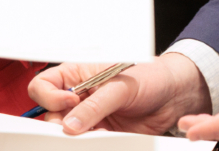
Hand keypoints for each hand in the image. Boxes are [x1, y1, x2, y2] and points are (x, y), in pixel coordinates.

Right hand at [29, 53, 211, 135]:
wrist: (174, 96)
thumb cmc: (150, 77)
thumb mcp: (120, 86)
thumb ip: (95, 105)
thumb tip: (71, 124)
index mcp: (77, 74)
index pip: (44, 85)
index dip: (50, 96)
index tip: (70, 102)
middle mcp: (79, 96)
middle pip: (51, 113)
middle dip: (59, 122)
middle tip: (75, 127)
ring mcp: (89, 116)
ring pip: (67, 132)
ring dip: (77, 136)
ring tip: (97, 131)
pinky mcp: (101, 133)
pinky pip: (87, 143)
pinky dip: (91, 144)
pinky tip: (104, 137)